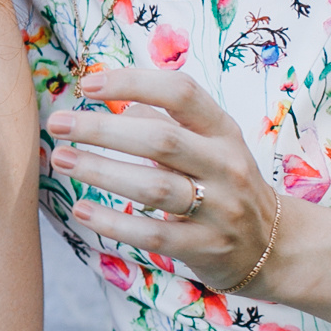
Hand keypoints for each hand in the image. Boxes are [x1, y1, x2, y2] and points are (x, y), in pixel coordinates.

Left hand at [45, 66, 286, 295]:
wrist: (273, 246)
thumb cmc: (222, 182)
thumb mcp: (208, 144)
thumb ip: (163, 122)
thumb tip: (114, 103)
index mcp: (223, 131)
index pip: (181, 93)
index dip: (132, 83)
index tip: (86, 85)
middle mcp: (225, 165)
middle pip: (161, 140)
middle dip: (102, 130)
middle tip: (57, 124)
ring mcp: (219, 209)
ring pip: (154, 187)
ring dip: (101, 172)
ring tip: (60, 160)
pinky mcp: (205, 247)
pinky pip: (153, 234)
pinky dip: (113, 222)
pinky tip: (81, 209)